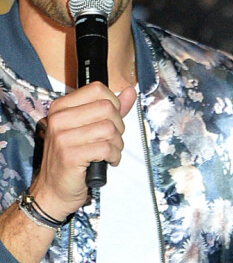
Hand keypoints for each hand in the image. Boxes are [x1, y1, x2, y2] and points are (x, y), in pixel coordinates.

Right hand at [29, 82, 136, 220]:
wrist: (53, 191)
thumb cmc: (74, 157)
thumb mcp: (91, 127)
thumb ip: (112, 108)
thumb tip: (131, 91)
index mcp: (61, 106)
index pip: (97, 89)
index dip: (113, 103)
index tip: (111, 119)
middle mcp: (59, 119)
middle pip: (107, 108)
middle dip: (118, 125)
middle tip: (112, 139)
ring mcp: (62, 137)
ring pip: (109, 128)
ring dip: (117, 143)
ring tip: (110, 151)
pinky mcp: (69, 156)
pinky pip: (106, 148)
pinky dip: (114, 156)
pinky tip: (108, 161)